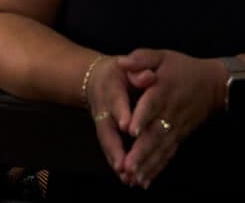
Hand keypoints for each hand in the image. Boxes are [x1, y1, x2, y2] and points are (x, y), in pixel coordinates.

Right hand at [83, 57, 134, 181]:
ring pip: (108, 144)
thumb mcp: (127, 65)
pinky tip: (128, 179)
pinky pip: (111, 151)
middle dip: (115, 148)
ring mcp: (104, 123)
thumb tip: (149, 76)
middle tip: (123, 165)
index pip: (116, 102)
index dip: (121, 113)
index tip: (127, 126)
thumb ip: (138, 69)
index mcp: (112, 90)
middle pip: (107, 130)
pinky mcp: (107, 133)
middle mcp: (105, 110)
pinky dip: (118, 165)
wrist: (95, 78)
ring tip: (127, 178)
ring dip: (116, 161)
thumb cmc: (118, 72)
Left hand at [113, 49, 224, 188]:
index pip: (152, 104)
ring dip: (147, 164)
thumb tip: (122, 62)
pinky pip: (168, 155)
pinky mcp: (179, 137)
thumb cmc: (183, 68)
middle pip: (155, 133)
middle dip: (141, 151)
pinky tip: (145, 181)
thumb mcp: (162, 55)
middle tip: (127, 165)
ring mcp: (176, 127)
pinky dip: (157, 168)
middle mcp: (170, 112)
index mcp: (163, 90)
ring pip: (162, 148)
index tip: (131, 130)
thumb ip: (142, 58)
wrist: (215, 85)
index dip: (142, 116)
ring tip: (133, 178)